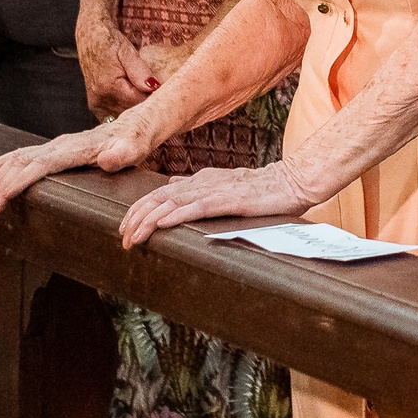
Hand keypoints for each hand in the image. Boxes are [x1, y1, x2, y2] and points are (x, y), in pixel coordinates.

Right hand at [0, 119, 155, 210]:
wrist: (136, 126)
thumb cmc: (135, 141)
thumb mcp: (134, 149)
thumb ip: (121, 154)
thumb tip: (107, 159)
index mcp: (75, 148)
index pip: (41, 164)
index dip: (20, 180)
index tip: (4, 196)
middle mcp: (61, 144)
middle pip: (24, 161)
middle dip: (4, 182)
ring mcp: (58, 144)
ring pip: (20, 157)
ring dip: (2, 175)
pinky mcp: (57, 147)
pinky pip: (25, 153)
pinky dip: (6, 162)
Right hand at [76, 10, 156, 117]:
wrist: (90, 39)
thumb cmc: (111, 43)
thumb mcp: (128, 52)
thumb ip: (140, 71)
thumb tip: (153, 87)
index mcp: (109, 87)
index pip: (140, 103)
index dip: (155, 98)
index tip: (166, 92)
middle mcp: (101, 99)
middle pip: (133, 112)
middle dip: (147, 105)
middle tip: (158, 93)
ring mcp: (97, 105)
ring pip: (125, 115)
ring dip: (137, 108)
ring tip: (146, 94)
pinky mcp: (96, 106)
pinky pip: (115, 116)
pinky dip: (126, 110)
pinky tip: (134, 100)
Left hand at [118, 158, 318, 248]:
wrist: (295, 181)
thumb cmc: (264, 189)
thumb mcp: (225, 186)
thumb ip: (197, 187)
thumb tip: (171, 188)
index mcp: (201, 180)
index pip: (160, 194)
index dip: (138, 210)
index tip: (125, 228)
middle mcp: (203, 182)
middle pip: (158, 198)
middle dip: (136, 218)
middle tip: (122, 238)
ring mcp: (216, 190)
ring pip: (172, 203)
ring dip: (148, 221)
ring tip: (133, 236)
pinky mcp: (230, 200)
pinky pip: (196, 208)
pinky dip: (175, 215)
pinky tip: (161, 224)